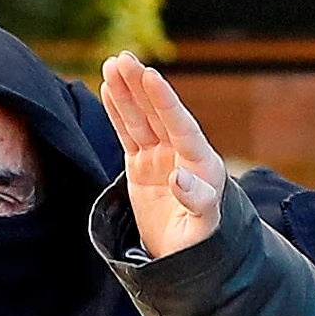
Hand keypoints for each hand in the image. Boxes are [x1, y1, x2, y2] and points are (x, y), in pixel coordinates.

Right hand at [96, 54, 232, 260]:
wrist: (185, 256)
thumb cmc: (199, 244)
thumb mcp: (203, 228)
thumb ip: (197, 200)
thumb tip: (178, 176)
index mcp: (203, 165)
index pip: (181, 127)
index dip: (166, 102)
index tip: (151, 77)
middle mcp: (182, 154)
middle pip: (158, 115)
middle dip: (141, 87)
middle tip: (124, 59)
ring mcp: (161, 156)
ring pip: (141, 119)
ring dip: (127, 92)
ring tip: (113, 63)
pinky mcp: (142, 164)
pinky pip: (128, 132)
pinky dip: (118, 111)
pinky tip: (110, 88)